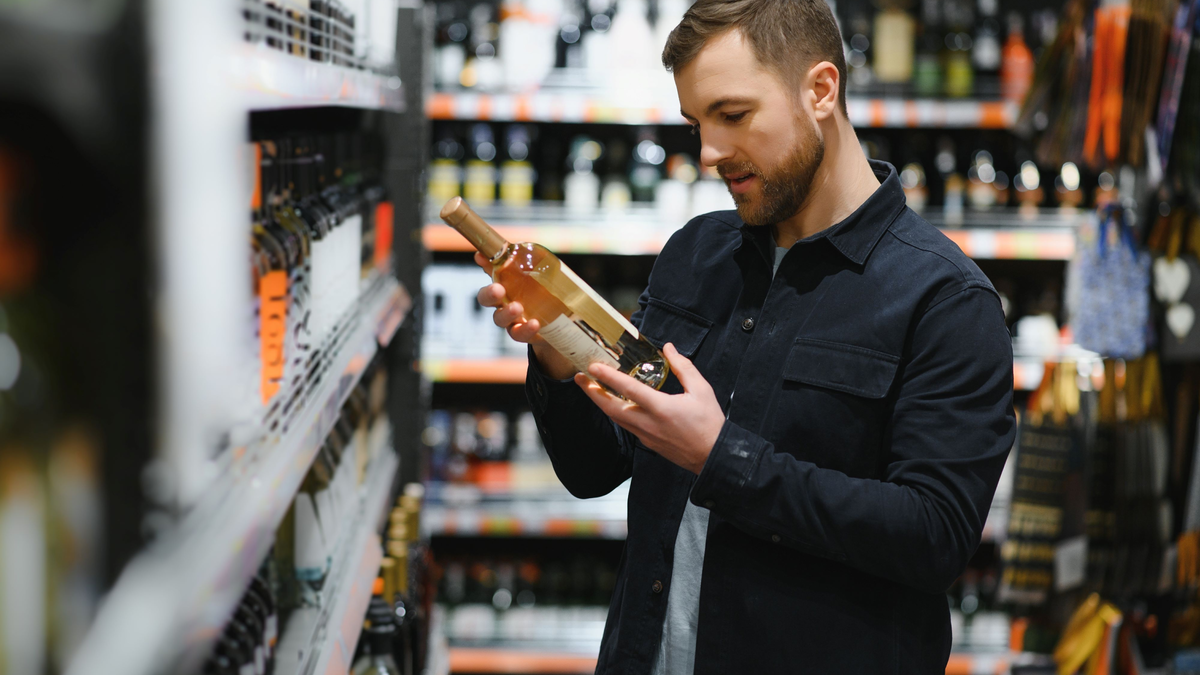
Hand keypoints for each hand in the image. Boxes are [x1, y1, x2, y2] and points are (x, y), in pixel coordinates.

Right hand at [473, 252, 574, 378]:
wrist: (557, 320)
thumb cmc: (540, 292)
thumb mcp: (534, 274)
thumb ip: (521, 260)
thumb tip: (507, 244)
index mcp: (503, 285)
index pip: (490, 271)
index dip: (484, 264)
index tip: (480, 257)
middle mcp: (501, 303)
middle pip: (486, 299)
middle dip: (489, 294)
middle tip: (498, 289)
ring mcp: (511, 320)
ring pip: (499, 319)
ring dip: (506, 313)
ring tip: (517, 307)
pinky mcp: (523, 333)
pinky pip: (519, 334)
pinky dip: (525, 329)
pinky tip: (535, 323)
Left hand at [576, 343, 723, 473]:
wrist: (713, 456)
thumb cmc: (709, 424)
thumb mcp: (701, 390)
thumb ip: (683, 367)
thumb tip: (669, 349)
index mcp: (661, 409)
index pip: (629, 390)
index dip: (608, 377)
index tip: (594, 366)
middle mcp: (648, 423)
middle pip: (611, 408)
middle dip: (592, 392)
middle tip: (579, 378)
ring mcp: (645, 435)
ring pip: (616, 418)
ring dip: (600, 402)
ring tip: (590, 387)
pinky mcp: (647, 442)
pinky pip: (625, 425)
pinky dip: (614, 412)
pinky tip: (612, 403)